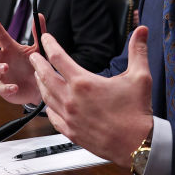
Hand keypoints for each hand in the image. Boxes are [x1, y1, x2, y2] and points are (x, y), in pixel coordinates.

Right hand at [0, 14, 47, 104]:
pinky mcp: (3, 88)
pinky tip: (14, 87)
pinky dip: (6, 88)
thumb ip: (38, 33)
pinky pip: (0, 88)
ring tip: (5, 66)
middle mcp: (3, 60)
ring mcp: (1, 74)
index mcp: (10, 49)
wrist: (39, 87)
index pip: (1, 37)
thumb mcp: (39, 49)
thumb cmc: (35, 65)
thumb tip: (38, 14)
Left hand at [29, 26, 153, 167]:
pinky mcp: (71, 132)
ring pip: (46, 97)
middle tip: (33, 57)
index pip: (58, 58)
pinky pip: (53, 117)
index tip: (46, 39)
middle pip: (46, 77)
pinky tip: (49, 104)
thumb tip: (141, 30)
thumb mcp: (140, 76)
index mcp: (84, 83)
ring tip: (39, 77)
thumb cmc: (137, 112)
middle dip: (38, 64)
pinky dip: (49, 107)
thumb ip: (138, 50)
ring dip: (41, 84)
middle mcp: (72, 99)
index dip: (50, 45)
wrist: (136, 144)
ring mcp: (69, 117)